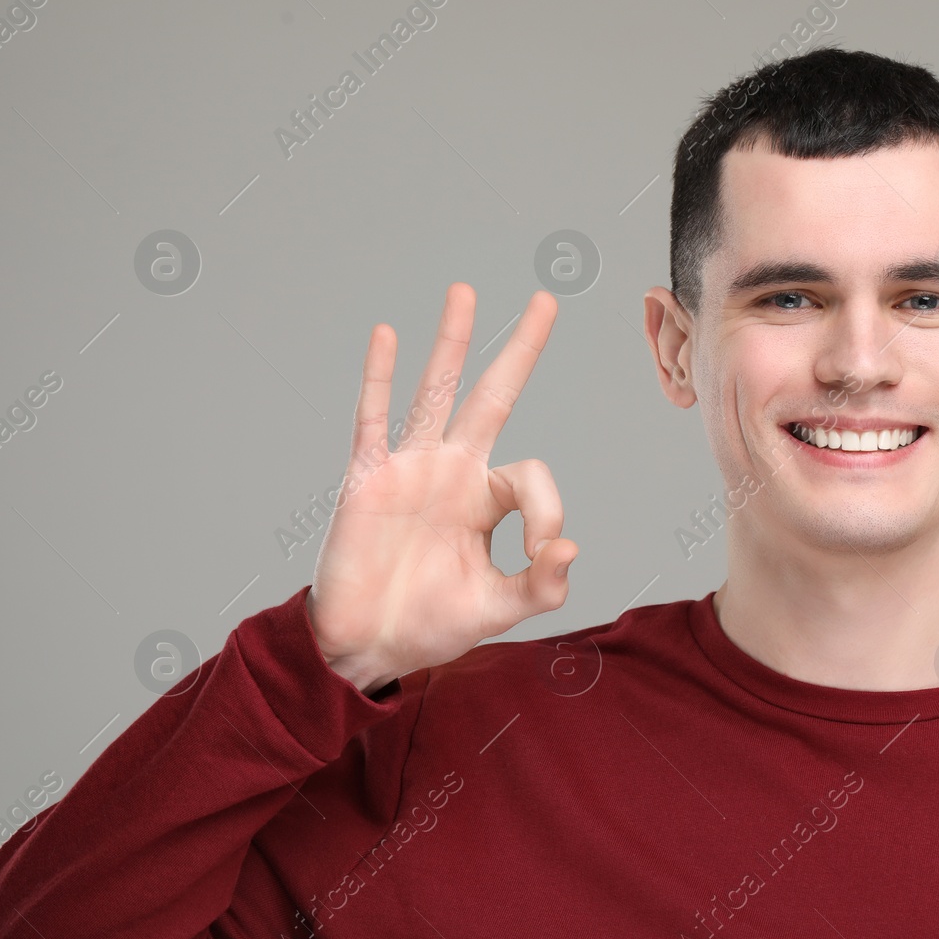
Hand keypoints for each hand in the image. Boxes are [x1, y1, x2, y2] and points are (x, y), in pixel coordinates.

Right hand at [305, 284, 577, 692]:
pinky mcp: (368, 479)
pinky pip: (374, 420)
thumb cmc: (431, 624)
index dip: (549, 511)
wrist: (368, 647)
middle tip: (547, 300)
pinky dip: (379, 377)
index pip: (532, 476)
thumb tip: (570, 549)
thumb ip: (541, 585)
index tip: (543, 553)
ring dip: (452, 341)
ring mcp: (410, 468)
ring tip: (465, 291)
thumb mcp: (499, 608)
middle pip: (493, 396)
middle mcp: (452, 471)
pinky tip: (386, 334)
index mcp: (486, 499)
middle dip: (520, 350)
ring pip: (435, 391)